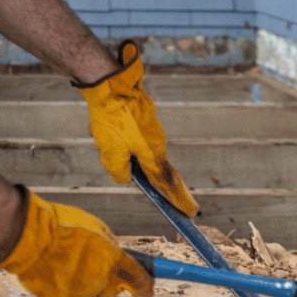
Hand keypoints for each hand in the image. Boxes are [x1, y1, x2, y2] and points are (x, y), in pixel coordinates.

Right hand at [0, 188, 152, 296]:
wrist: (28, 235)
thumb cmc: (63, 226)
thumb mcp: (98, 228)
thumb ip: (112, 249)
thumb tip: (117, 259)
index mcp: (111, 262)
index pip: (138, 278)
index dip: (146, 284)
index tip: (150, 289)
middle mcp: (97, 283)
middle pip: (110, 286)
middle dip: (107, 276)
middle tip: (92, 259)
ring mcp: (75, 294)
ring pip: (85, 289)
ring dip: (80, 278)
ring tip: (64, 256)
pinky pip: (63, 292)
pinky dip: (60, 282)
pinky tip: (51, 265)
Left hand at [75, 40, 198, 217]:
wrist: (112, 85)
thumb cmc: (112, 121)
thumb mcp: (110, 153)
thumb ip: (119, 172)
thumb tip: (127, 176)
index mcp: (153, 153)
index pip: (165, 182)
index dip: (176, 198)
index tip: (189, 211)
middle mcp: (158, 141)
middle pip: (155, 166)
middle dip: (153, 178)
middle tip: (165, 192)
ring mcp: (152, 128)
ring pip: (141, 148)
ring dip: (128, 151)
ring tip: (108, 141)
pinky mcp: (144, 117)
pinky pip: (135, 134)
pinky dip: (124, 138)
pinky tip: (106, 129)